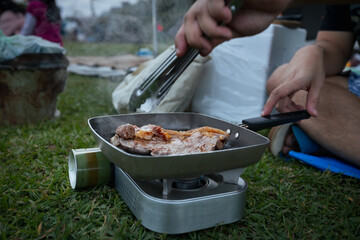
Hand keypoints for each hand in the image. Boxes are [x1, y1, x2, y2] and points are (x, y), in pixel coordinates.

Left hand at [175, 0, 290, 56]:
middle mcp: (210, 4)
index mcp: (211, 13)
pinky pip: (211, 2)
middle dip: (194, 38)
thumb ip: (217, 38)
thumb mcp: (235, 31)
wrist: (278, 1)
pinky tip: (228, 16)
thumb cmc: (260, 10)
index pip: (189, 25)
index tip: (180, 53)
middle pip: (189, 19)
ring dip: (211, 30)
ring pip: (198, 13)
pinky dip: (217, 13)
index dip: (181, 38)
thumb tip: (202, 49)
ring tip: (227, 33)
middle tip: (206, 47)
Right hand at [262, 45, 325, 116]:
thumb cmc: (314, 67)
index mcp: (294, 80)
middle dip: (288, 112)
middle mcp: (284, 81)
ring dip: (287, 108)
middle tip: (300, 118)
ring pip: (279, 100)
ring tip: (300, 108)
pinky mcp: (280, 83)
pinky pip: (279, 97)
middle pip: (279, 101)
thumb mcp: (318, 84)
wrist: (308, 54)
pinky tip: (294, 104)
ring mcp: (281, 82)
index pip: (278, 93)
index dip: (270, 104)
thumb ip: (314, 100)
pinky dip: (286, 103)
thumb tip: (313, 114)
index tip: (265, 114)